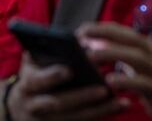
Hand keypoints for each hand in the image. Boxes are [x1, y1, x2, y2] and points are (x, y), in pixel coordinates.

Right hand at [7, 53, 126, 120]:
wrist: (27, 103)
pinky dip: (103, 113)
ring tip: (120, 101)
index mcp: (29, 82)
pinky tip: (121, 105)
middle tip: (103, 89)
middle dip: (81, 96)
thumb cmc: (41, 73)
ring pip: (72, 117)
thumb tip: (85, 40)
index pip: (38, 79)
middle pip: (57, 102)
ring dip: (98, 110)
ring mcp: (46, 119)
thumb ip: (56, 52)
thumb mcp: (41, 62)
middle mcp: (33, 103)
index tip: (70, 70)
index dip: (52, 76)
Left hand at [78, 22, 151, 120]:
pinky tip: (109, 80)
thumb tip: (102, 51)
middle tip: (81, 35)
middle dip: (106, 34)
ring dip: (113, 53)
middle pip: (131, 39)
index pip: (127, 33)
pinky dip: (126, 80)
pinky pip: (143, 83)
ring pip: (136, 57)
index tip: (82, 28)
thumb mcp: (147, 70)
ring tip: (90, 55)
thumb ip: (128, 60)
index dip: (105, 28)